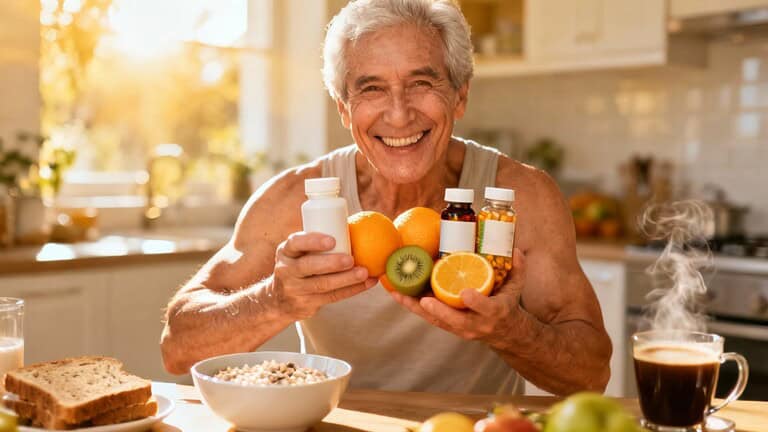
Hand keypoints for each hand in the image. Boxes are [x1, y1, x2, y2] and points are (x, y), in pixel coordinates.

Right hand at [271, 232, 376, 319]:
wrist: (280, 299)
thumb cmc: (299, 265)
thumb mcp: (297, 253)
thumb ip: (316, 242)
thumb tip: (356, 225)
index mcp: (286, 251)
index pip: (295, 243)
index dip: (313, 241)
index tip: (332, 240)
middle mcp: (287, 270)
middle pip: (307, 266)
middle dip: (331, 263)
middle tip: (351, 259)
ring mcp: (295, 289)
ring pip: (321, 285)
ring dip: (346, 279)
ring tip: (364, 272)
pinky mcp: (307, 304)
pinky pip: (331, 297)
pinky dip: (352, 290)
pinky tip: (367, 283)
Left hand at [389, 249, 526, 344]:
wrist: (504, 333)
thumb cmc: (508, 305)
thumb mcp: (517, 288)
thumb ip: (518, 269)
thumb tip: (516, 249)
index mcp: (494, 312)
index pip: (485, 308)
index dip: (476, 301)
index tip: (466, 292)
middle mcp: (475, 324)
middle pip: (454, 320)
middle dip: (438, 311)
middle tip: (424, 300)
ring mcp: (459, 327)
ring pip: (435, 319)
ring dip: (414, 307)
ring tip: (395, 292)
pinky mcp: (447, 325)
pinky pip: (427, 316)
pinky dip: (412, 305)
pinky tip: (396, 293)